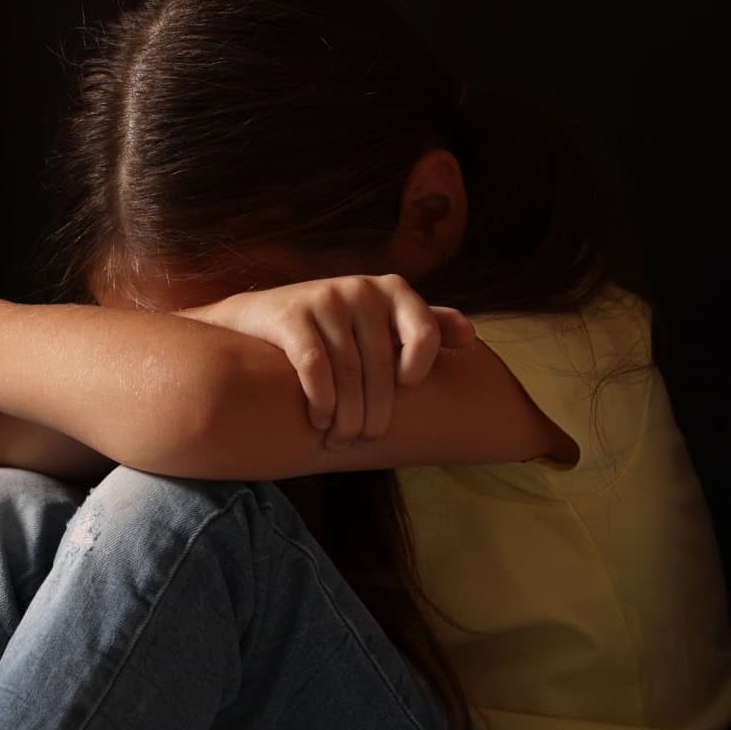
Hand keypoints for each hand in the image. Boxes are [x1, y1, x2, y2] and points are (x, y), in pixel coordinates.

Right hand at [187, 275, 474, 446]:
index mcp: (393, 290)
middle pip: (382, 366)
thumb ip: (425, 326)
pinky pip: (315, 367)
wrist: (259, 317)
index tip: (405, 390)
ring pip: (349, 372)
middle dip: (375, 412)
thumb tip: (471, 338)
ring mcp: (326, 299)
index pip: (426, 334)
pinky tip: (318, 420)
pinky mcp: (291, 316)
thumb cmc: (333, 327)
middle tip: (365, 440)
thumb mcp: (380, 321)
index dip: (420, 370)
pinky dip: (320, 401)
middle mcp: (362, 289)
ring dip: (346, 416)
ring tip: (341, 440)